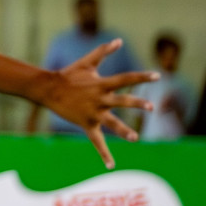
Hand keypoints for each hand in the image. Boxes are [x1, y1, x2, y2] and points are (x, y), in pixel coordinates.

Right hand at [38, 40, 158, 168]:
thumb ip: (103, 52)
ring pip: (111, 123)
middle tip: (150, 106)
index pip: (126, 79)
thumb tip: (119, 40)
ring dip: (123, 130)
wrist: (48, 89)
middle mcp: (99, 98)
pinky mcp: (87, 124)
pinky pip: (97, 141)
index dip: (142, 76)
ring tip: (135, 137)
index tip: (157, 75)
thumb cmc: (69, 74)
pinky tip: (111, 165)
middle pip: (121, 101)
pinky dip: (104, 153)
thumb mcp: (87, 62)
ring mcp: (93, 112)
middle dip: (136, 103)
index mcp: (101, 83)